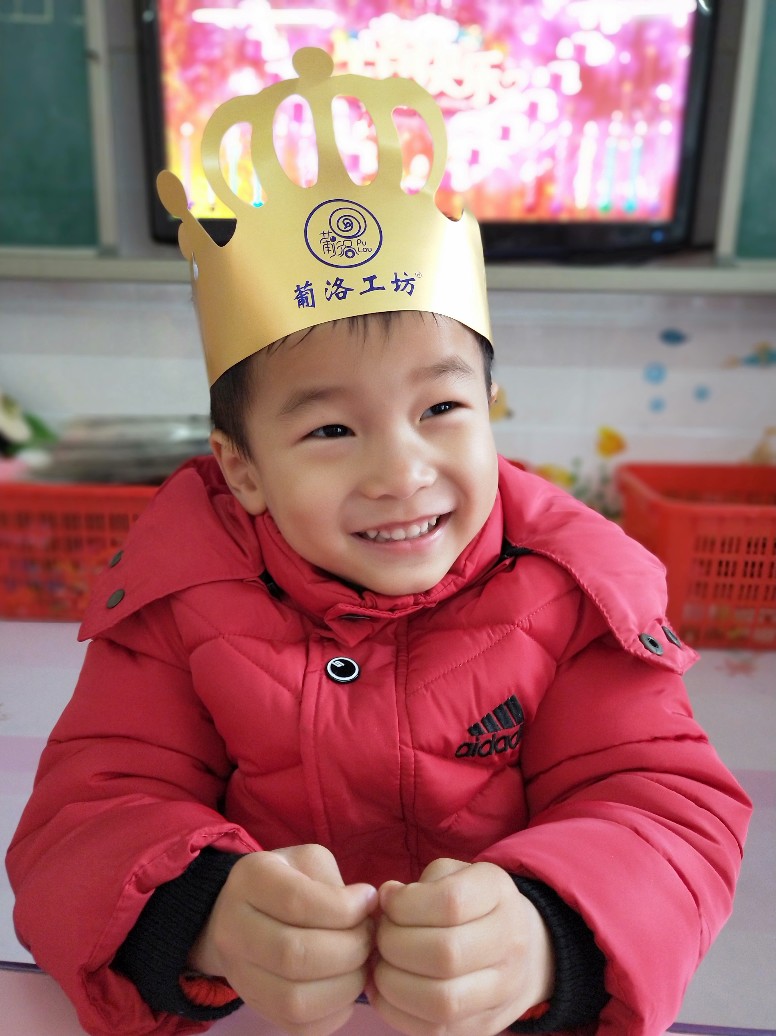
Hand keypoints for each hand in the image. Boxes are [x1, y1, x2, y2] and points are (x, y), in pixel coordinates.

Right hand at [189, 845, 376, 1035]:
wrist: (241, 914)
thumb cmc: (289, 881)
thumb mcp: (308, 863)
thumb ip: (335, 883)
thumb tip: (368, 909)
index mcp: (251, 879)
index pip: (297, 902)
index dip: (344, 908)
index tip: (367, 901)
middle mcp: (233, 928)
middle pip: (294, 955)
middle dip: (349, 949)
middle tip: (369, 937)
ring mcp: (239, 974)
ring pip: (295, 1000)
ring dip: (346, 985)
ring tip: (362, 963)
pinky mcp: (256, 1007)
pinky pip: (299, 1027)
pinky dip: (335, 1012)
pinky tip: (347, 985)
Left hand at [369, 858, 553, 1035]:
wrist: (524, 949)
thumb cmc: (472, 904)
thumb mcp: (453, 876)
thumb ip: (419, 885)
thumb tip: (386, 900)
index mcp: (499, 894)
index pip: (450, 902)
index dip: (406, 904)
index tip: (389, 902)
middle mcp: (510, 943)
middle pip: (445, 954)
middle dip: (395, 944)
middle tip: (381, 936)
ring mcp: (503, 991)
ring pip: (442, 1001)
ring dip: (393, 983)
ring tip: (381, 964)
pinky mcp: (484, 1026)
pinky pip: (434, 1031)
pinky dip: (397, 1011)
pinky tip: (385, 990)